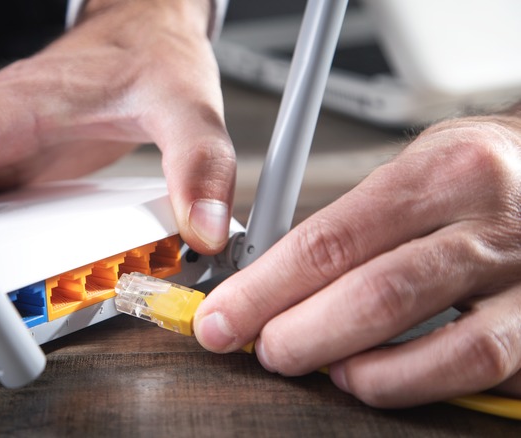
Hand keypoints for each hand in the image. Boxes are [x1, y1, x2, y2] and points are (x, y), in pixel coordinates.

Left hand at [195, 114, 520, 406]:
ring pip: (452, 351)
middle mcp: (494, 224)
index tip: (221, 317)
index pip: (331, 241)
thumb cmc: (479, 176)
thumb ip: (350, 223)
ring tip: (331, 370)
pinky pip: (490, 373)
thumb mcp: (416, 166)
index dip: (264, 290)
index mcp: (444, 171)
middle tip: (268, 349)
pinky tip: (391, 377)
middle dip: (303, 336)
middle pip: (380, 297)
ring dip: (371, 375)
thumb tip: (268, 279)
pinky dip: (429, 385)